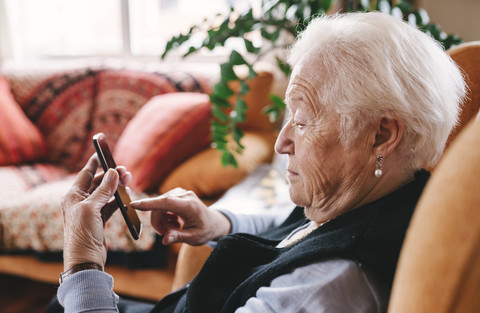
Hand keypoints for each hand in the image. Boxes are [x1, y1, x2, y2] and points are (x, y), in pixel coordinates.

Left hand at [61, 155, 130, 270]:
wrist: (84, 258)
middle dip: (111, 176)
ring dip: (117, 188)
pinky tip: (126, 197)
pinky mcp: (98, 220)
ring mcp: (89, 211)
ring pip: (106, 194)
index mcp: (73, 196)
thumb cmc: (82, 233)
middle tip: (126, 171)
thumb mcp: (92, 208)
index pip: (86, 173)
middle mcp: (80, 201)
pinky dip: (118, 200)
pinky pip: (110, 205)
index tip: (103, 151)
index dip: (95, 162)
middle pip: (98, 183)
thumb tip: (113, 172)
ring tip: (128, 182)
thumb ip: (103, 190)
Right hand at [131, 188, 230, 245]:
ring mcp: (181, 193)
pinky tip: (174, 221)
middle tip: (164, 234)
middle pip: (159, 206)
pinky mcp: (177, 194)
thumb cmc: (205, 230)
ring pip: (159, 205)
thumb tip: (164, 239)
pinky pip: (162, 203)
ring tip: (174, 227)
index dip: (149, 203)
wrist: (213, 222)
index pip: (166, 202)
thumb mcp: (194, 238)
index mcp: (190, 206)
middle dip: (157, 221)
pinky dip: (164, 214)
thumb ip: (178, 237)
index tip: (134, 205)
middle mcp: (185, 195)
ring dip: (162, 219)